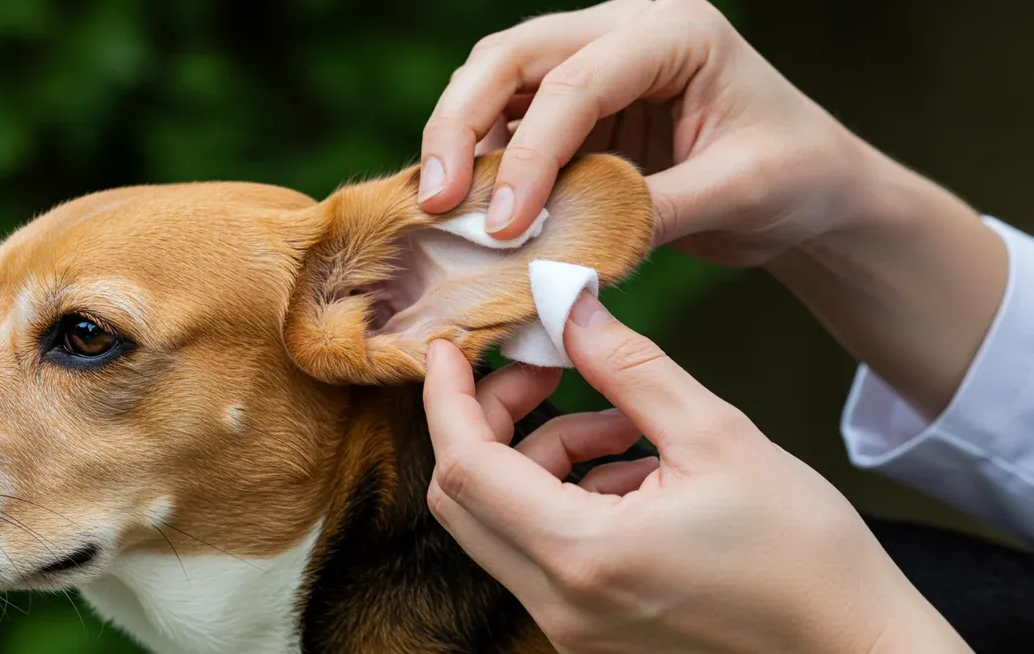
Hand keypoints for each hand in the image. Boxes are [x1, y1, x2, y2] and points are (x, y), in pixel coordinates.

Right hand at [419, 0, 898, 266]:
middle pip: (512, 57)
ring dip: (462, 140)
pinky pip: (512, 121)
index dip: (530, 154)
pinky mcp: (580, 106)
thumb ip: (652, 212)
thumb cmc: (794, 176)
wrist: (812, 184)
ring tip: (443, 209)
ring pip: (496, 80)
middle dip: (462, 124)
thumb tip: (560, 252)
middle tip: (437, 199)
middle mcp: (625, 31)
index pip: (577, 82)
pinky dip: (485, 161)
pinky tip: (471, 206)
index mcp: (674, 31)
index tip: (504, 226)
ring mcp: (597, 62)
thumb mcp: (737, 192)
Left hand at [423, 293, 969, 652]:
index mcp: (583, 554)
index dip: (448, 398)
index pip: (465, 468)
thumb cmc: (803, 551)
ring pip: (505, 520)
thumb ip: (629, 366)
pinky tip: (637, 471)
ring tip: (629, 424)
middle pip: (466, 498)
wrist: (854, 648)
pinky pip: (543, 547)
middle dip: (491, 421)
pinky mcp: (590, 630)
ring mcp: (571, 626)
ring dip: (547, 454)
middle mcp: (560, 602)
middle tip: (547, 371)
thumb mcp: (715, 435)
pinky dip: (570, 495)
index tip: (454, 348)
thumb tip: (568, 307)